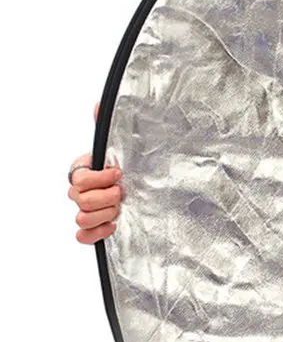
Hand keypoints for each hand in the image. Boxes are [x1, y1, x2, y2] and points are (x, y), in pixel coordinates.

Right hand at [68, 101, 122, 244]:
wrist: (143, 185)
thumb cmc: (127, 165)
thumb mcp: (121, 144)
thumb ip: (108, 125)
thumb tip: (100, 105)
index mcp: (84, 172)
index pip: (79, 178)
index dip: (99, 178)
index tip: (118, 172)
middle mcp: (82, 193)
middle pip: (80, 200)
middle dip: (105, 196)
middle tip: (122, 191)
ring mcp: (88, 211)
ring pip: (81, 218)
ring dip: (104, 213)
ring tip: (120, 207)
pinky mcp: (96, 228)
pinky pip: (82, 236)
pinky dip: (97, 232)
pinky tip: (114, 223)